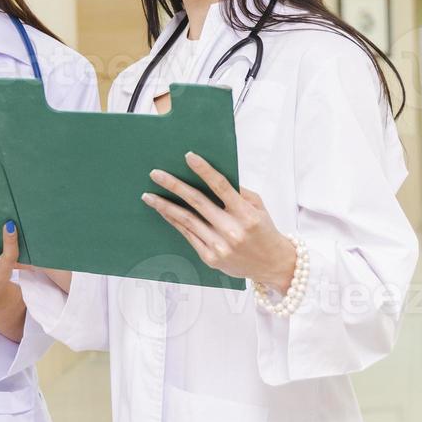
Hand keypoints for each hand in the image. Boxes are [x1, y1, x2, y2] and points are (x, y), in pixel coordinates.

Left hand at [142, 151, 297, 291]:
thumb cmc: (264, 230)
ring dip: (165, 206)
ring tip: (149, 195)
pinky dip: (174, 221)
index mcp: (246, 214)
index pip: (221, 186)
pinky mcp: (210, 258)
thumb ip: (238, 192)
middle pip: (197, 202)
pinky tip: (164, 211)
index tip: (188, 156)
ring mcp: (219, 246)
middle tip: (156, 174)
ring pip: (186, 220)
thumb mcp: (258, 207)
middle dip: (174, 185)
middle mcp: (232, 230)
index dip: (204, 170)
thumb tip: (209, 176)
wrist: (272, 265)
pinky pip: (188, 235)